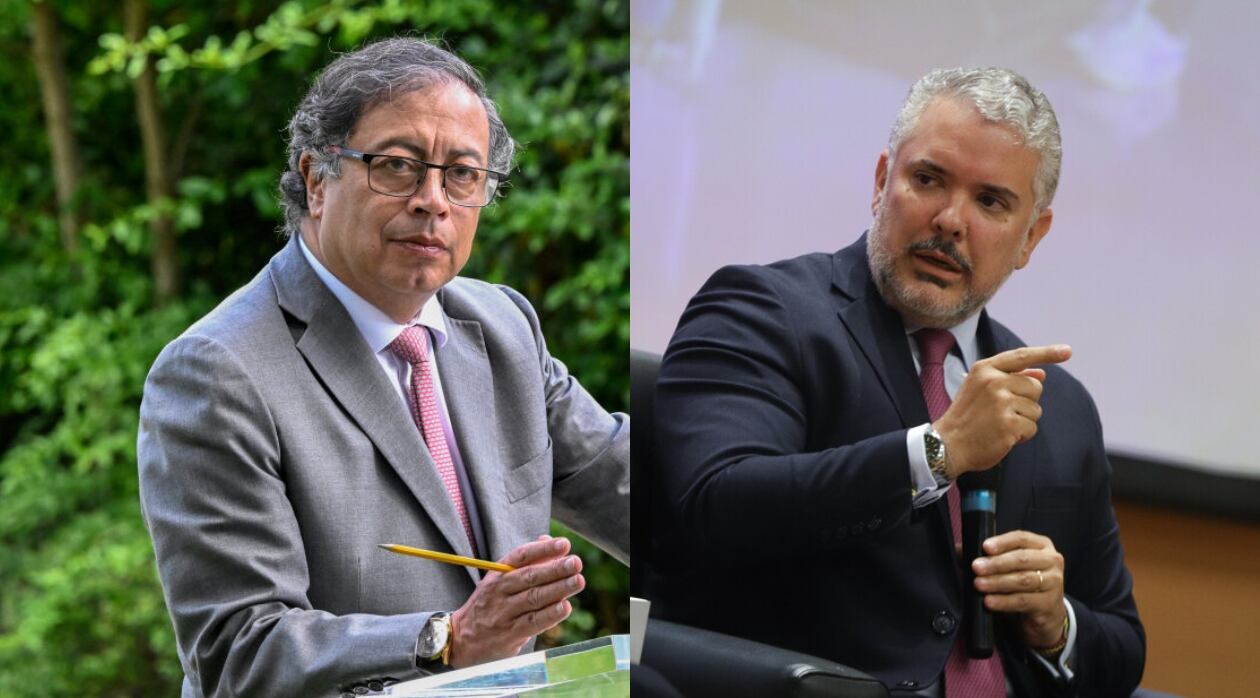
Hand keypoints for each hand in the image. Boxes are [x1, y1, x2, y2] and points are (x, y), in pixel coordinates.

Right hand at [447, 535, 584, 667]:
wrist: (462, 639)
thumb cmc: (489, 604)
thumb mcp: (500, 580)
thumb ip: (526, 561)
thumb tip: (548, 540)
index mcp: (497, 573)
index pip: (521, 556)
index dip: (543, 549)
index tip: (564, 544)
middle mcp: (499, 591)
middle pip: (530, 577)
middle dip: (555, 569)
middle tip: (576, 562)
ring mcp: (503, 613)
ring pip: (533, 598)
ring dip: (558, 589)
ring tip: (578, 581)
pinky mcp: (509, 635)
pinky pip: (532, 622)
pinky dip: (550, 615)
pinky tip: (565, 607)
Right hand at [934, 344, 1070, 475]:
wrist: (947, 444)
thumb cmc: (966, 417)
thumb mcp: (980, 389)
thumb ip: (1009, 378)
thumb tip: (1041, 374)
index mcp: (985, 370)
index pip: (1021, 356)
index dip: (1047, 353)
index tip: (1067, 351)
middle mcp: (994, 382)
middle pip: (1035, 387)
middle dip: (1026, 402)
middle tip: (1001, 413)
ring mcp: (1002, 403)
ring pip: (1036, 409)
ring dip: (1023, 421)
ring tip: (999, 425)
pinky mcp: (1009, 424)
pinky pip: (1032, 427)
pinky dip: (1021, 436)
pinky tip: (1003, 437)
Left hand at [971, 530, 1067, 648]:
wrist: (1046, 614)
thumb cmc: (1024, 584)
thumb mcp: (1010, 567)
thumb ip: (987, 556)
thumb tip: (959, 549)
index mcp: (1041, 545)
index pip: (1021, 538)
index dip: (1002, 542)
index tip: (984, 547)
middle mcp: (1052, 561)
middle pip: (1022, 559)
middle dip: (996, 563)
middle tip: (976, 567)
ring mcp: (1054, 582)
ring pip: (1023, 580)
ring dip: (997, 582)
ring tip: (978, 584)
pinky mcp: (1049, 603)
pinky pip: (1023, 600)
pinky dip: (1004, 601)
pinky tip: (989, 602)